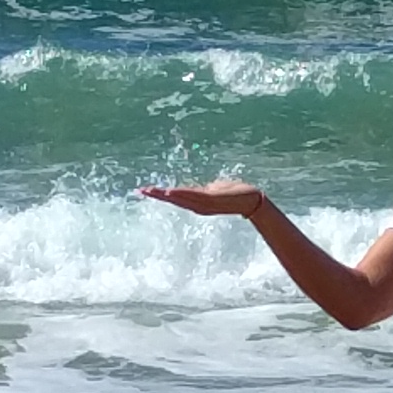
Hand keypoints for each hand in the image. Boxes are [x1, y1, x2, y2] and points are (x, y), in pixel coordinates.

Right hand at [141, 180, 272, 220]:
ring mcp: (204, 203)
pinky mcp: (212, 199)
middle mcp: (198, 205)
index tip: (146, 190)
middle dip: (158, 195)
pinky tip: (171, 192)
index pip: (176, 197)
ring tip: (152, 191)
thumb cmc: (236, 193)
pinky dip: (181, 194)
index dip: (161, 194)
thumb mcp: (217, 190)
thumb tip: (208, 187)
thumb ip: (210, 190)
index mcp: (198, 201)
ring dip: (166, 194)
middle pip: (174, 198)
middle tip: (141, 191)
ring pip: (181, 198)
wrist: (251, 200)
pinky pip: (193, 196)